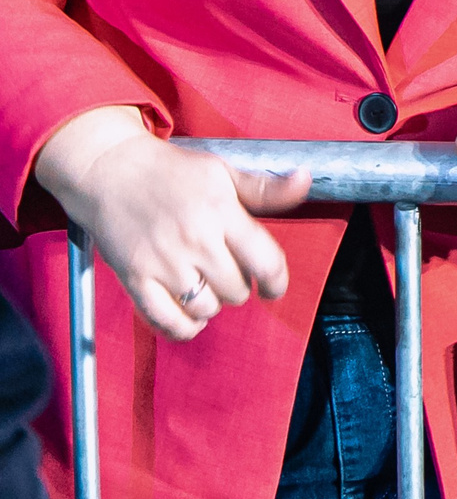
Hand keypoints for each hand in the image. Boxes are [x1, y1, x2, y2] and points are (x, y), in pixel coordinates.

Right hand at [33, 106, 308, 341]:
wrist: (110, 171)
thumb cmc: (172, 172)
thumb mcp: (223, 172)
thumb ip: (265, 188)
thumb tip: (305, 180)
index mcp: (221, 212)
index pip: (265, 261)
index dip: (277, 282)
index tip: (274, 288)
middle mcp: (194, 240)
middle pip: (236, 289)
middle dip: (240, 286)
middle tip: (228, 272)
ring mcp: (162, 263)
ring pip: (205, 308)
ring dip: (212, 304)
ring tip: (206, 286)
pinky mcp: (134, 279)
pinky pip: (166, 321)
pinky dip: (184, 327)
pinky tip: (190, 315)